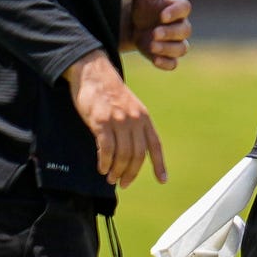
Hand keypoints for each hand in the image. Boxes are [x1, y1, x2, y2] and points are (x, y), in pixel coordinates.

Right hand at [64, 50, 165, 186]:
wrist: (94, 73)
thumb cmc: (110, 93)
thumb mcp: (131, 106)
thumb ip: (135, 126)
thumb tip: (133, 153)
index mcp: (143, 117)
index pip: (155, 145)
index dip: (159, 164)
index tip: (162, 180)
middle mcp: (134, 119)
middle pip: (137, 155)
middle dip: (131, 173)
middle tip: (123, 183)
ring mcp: (118, 120)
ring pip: (122, 155)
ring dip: (116, 171)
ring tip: (110, 177)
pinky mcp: (101, 122)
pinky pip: (106, 149)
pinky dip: (104, 162)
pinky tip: (102, 167)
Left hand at [123, 0, 191, 69]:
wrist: (133, 25)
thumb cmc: (143, 6)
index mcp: (177, 7)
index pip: (185, 8)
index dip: (175, 12)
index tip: (161, 16)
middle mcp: (180, 25)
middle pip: (184, 31)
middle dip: (170, 33)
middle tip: (153, 33)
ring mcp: (175, 42)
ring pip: (181, 48)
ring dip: (167, 49)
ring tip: (151, 45)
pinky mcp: (168, 56)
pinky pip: (173, 63)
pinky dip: (166, 63)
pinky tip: (154, 59)